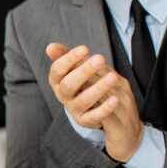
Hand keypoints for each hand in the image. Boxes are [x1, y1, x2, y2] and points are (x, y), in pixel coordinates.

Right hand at [46, 43, 143, 160]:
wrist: (95, 106)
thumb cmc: (84, 81)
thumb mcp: (75, 67)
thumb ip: (65, 56)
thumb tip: (51, 47)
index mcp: (58, 81)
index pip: (57, 70)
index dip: (69, 59)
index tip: (85, 48)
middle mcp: (63, 96)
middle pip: (68, 85)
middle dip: (83, 72)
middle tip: (99, 58)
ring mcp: (74, 109)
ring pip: (82, 100)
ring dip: (98, 88)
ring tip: (113, 77)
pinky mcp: (86, 121)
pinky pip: (94, 116)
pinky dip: (104, 108)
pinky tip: (115, 99)